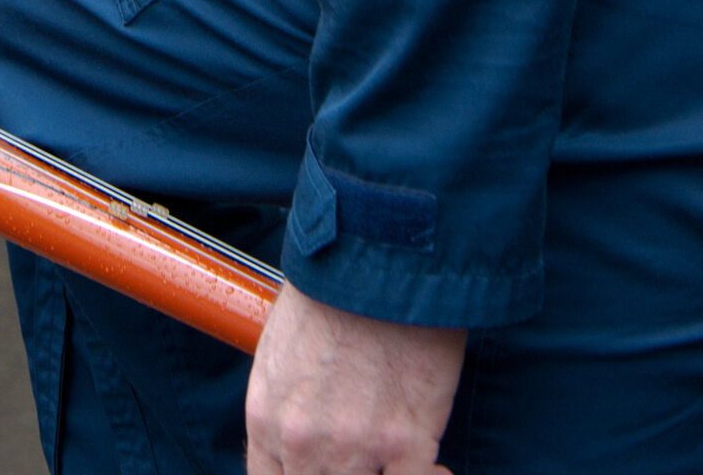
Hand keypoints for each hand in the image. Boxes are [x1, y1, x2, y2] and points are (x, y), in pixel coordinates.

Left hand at [246, 283, 463, 474]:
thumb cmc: (333, 283)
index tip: (319, 468)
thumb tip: (305, 427)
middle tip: (366, 458)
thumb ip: (289, 400)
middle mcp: (305, 442)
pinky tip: (435, 464)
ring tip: (397, 458)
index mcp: (267, 416)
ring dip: (382, 474)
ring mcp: (356, 447)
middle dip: (342, 474)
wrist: (378, 250)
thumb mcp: (283, 345)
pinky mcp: (407, 442)